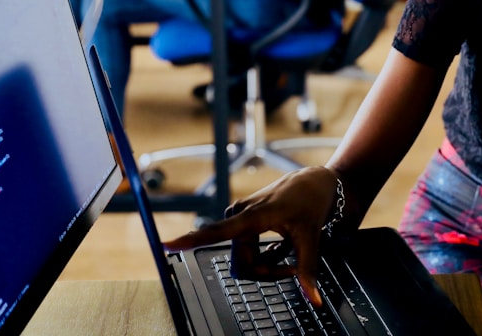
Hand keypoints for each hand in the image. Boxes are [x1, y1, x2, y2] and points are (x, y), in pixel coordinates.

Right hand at [162, 166, 341, 305]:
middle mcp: (240, 215)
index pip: (217, 232)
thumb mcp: (311, 237)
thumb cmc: (310, 202)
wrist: (314, 182)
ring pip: (246, 260)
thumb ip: (307, 270)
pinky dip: (267, 255)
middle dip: (267, 272)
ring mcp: (241, 217)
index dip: (191, 240)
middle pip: (242, 263)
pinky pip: (249, 251)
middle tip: (291, 267)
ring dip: (269, 264)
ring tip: (289, 250)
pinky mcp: (244, 220)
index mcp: (252, 216)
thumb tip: (314, 299)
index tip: (167, 244)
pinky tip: (282, 245)